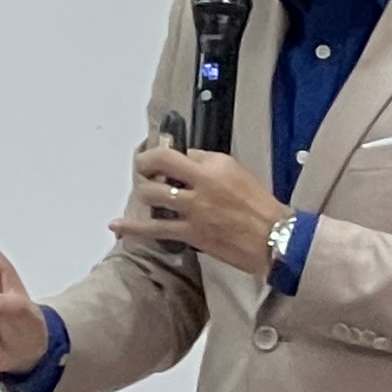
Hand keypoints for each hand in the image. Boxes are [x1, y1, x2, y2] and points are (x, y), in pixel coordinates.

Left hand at [114, 146, 287, 275]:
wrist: (275, 239)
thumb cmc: (259, 206)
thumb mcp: (238, 173)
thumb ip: (210, 165)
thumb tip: (185, 162)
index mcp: (216, 164)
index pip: (180, 152)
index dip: (166, 156)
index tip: (160, 161)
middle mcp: (202, 182)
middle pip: (159, 164)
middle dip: (145, 166)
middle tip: (144, 172)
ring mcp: (193, 208)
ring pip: (151, 193)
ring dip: (142, 192)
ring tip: (144, 193)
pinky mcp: (189, 232)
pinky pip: (152, 228)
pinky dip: (131, 227)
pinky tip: (116, 224)